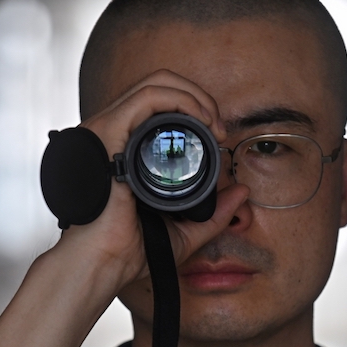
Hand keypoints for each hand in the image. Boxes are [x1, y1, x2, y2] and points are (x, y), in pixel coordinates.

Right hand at [55, 70, 248, 291]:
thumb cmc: (130, 249)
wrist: (105, 263)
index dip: (195, 109)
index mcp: (124, 147)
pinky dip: (180, 99)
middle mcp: (114, 132)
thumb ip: (214, 213)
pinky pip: (147, 97)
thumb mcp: (184, 230)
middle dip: (198, 97)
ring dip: (193, 95)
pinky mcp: (108, 131)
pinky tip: (201, 119)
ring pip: (155, 83)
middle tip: (219, 126)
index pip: (160, 104)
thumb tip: (242, 192)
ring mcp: (108, 129)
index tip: (218, 136)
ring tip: (213, 122)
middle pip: (159, 85)